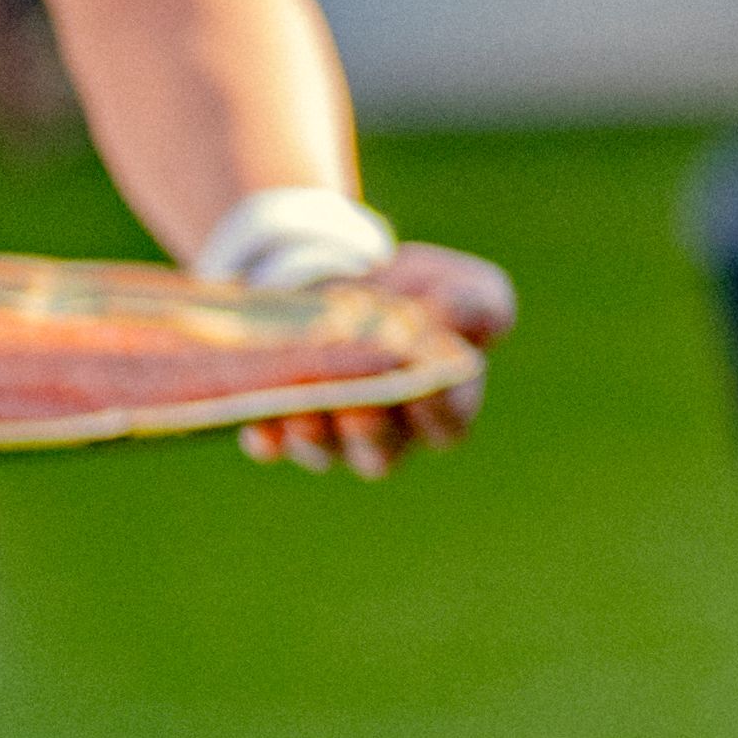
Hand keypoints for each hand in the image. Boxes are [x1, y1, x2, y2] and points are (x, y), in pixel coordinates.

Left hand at [244, 239, 510, 477]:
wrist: (348, 282)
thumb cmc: (419, 294)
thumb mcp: (462, 286)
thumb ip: (476, 303)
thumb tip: (448, 315)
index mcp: (440, 408)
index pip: (447, 428)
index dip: (439, 412)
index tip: (428, 384)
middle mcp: (385, 434)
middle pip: (380, 455)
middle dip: (368, 430)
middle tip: (359, 404)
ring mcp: (330, 433)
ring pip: (323, 451)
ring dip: (313, 432)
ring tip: (303, 404)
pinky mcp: (279, 420)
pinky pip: (270, 441)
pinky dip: (266, 433)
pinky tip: (261, 418)